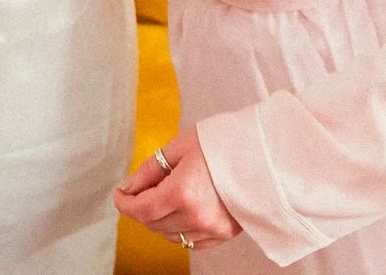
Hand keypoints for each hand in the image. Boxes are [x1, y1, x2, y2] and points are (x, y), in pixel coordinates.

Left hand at [114, 126, 242, 250]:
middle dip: (142, 207)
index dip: (123, 203)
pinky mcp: (224, 234)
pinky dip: (181, 228)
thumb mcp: (182, 145)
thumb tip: (130, 186)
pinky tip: (184, 209)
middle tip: (145, 187)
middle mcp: (196, 215)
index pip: (140, 210)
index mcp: (182, 192)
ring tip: (168, 195)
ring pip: (169, 235)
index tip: (119, 194)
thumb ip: (152, 169)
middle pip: (152, 223)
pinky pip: (190, 241)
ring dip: (160, 219)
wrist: (266, 153)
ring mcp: (211, 228)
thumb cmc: (226, 142)